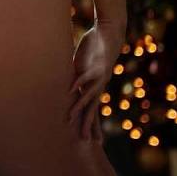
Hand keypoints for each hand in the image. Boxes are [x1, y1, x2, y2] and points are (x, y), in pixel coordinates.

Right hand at [68, 23, 122, 141]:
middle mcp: (98, 85)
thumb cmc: (96, 50)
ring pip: (88, 95)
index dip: (94, 125)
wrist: (109, 34)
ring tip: (70, 118)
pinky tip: (71, 90)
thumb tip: (67, 85)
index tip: (94, 141)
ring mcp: (97, 76)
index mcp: (95, 87)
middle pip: (93, 109)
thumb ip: (77, 77)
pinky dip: (77, 82)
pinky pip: (84, 75)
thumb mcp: (84, 67)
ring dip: (79, 107)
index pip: (93, 110)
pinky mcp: (95, 64)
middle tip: (85, 140)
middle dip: (88, 125)